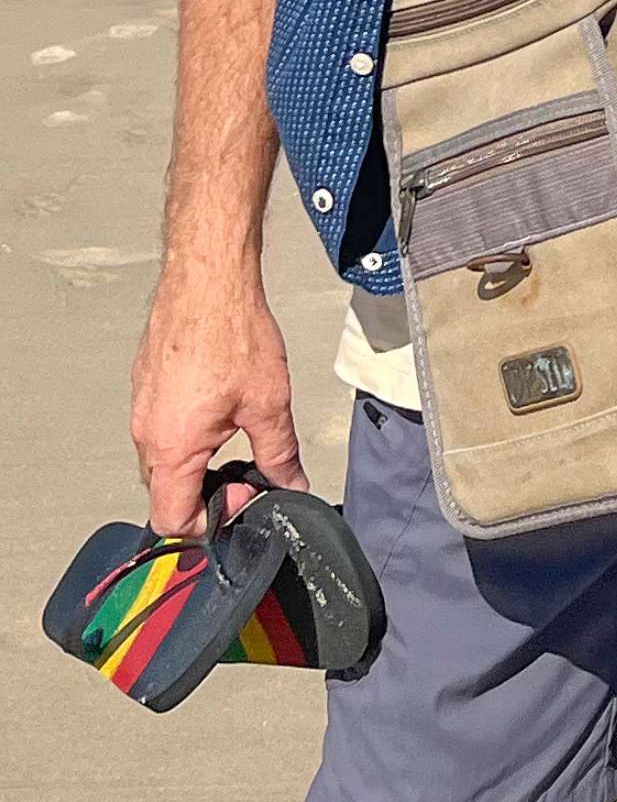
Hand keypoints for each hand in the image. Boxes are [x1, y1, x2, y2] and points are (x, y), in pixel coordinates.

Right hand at [130, 262, 306, 534]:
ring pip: (162, 459)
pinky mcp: (146, 384)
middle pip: (165, 492)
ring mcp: (141, 407)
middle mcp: (146, 433)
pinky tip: (219, 405)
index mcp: (171, 448)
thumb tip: (291, 484)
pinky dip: (187, 432)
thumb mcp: (269, 404)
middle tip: (244, 468)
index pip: (171, 520)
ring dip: (196, 461)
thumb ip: (279, 454)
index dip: (209, 521)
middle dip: (204, 493)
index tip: (241, 495)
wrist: (208, 280)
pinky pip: (159, 427)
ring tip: (234, 431)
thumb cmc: (232, 334)